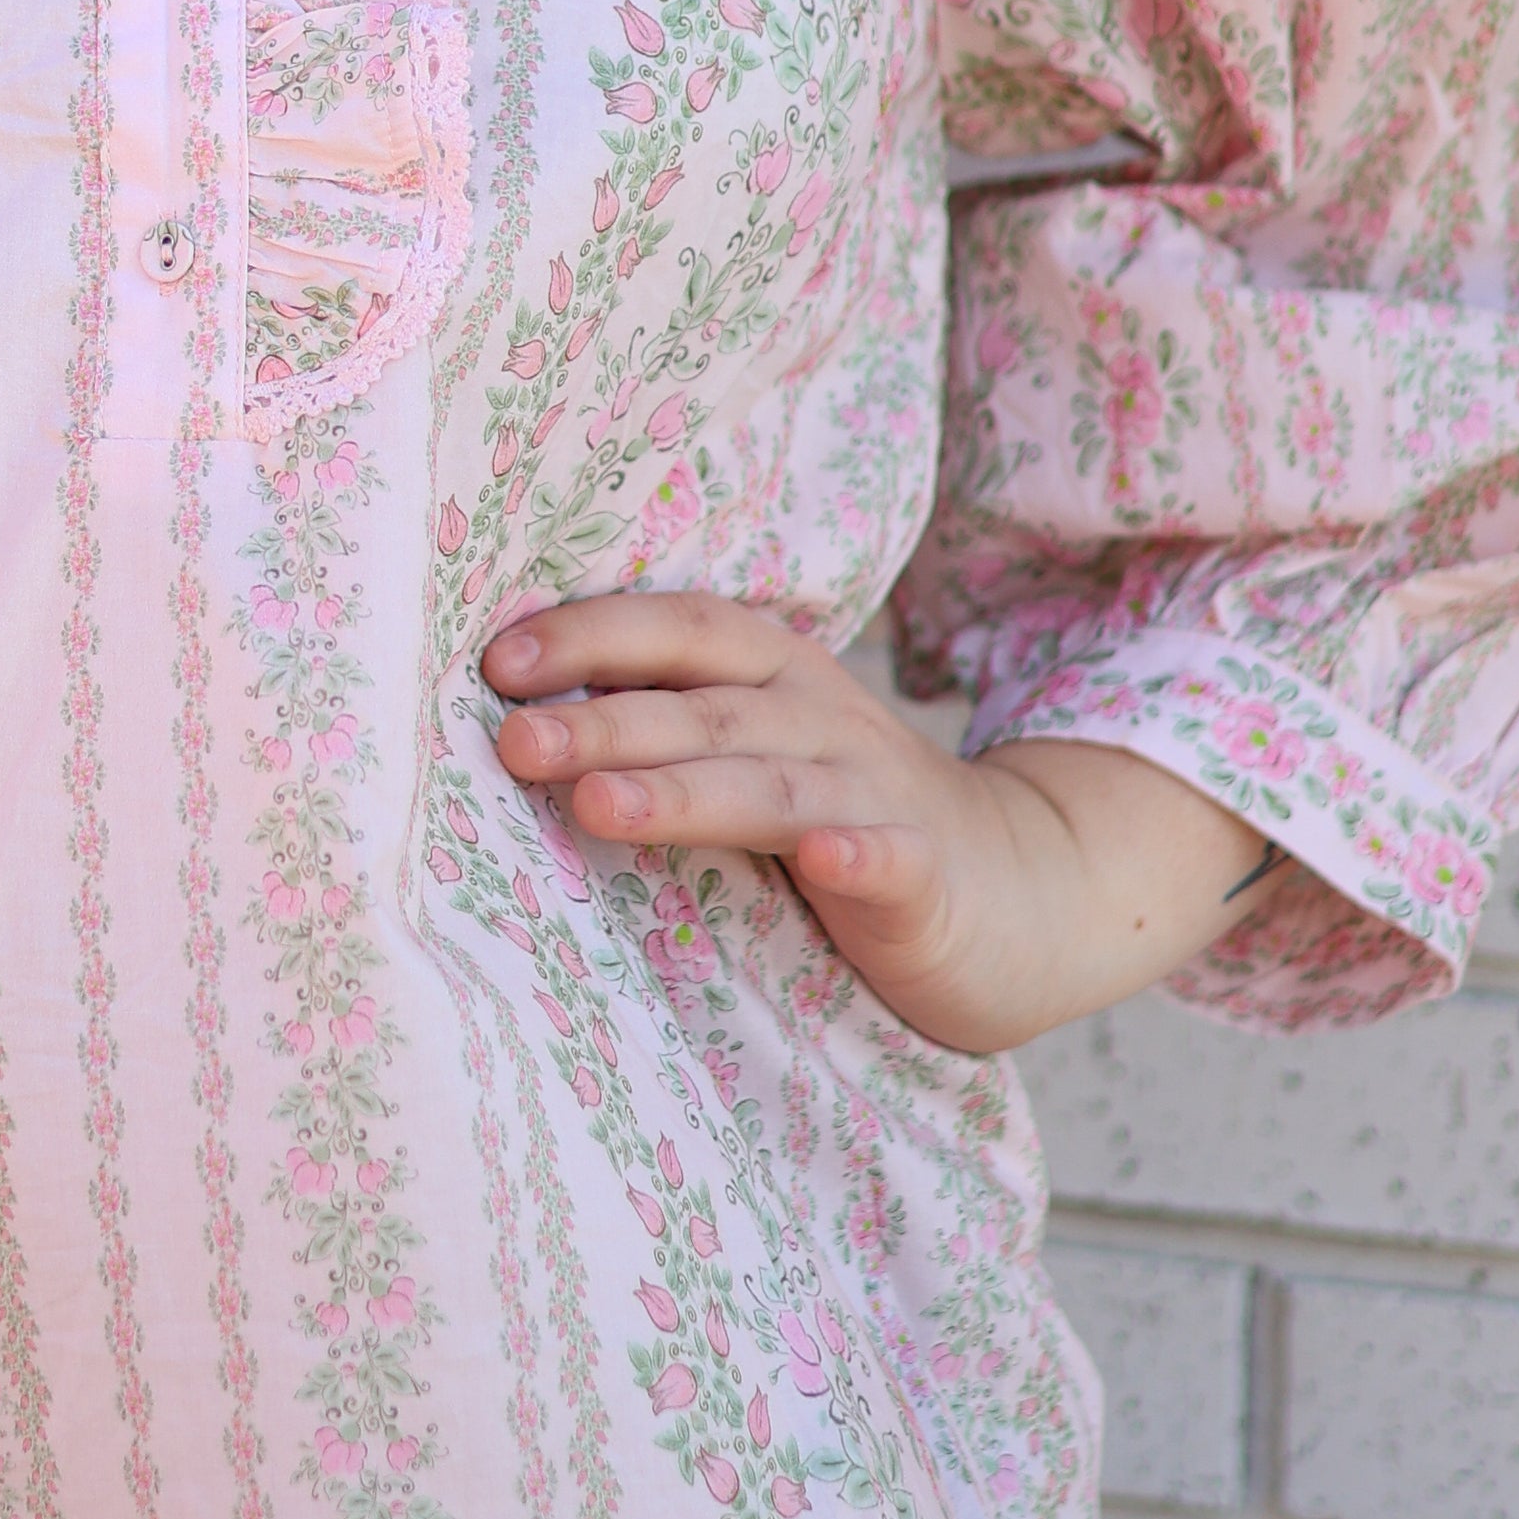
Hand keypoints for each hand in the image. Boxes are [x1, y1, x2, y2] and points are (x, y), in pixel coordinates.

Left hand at [483, 593, 1288, 1061]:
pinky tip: (825, 857)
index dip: (591, 635)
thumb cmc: (843, 823)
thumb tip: (514, 717)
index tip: (496, 662)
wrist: (1021, 889)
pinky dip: (859, 852)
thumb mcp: (753, 759)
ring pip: (773, 785)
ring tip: (598, 804)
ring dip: (685, 790)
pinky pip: (892, 858)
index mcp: (773, 678)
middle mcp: (821, 720)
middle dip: (604, 719)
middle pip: (703, 710)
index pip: (678, 630)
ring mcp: (878, 798)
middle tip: (512, 742)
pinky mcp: (928, 879)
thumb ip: (662, 733)